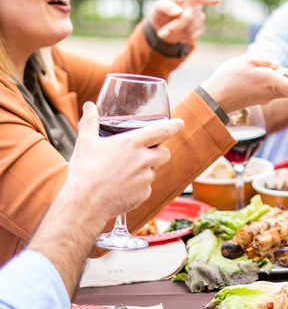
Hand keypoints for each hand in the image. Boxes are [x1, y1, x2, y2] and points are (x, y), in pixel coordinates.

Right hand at [65, 102, 183, 220]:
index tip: (180, 123)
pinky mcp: (145, 193)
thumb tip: (89, 106)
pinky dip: (139, 186)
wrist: (84, 204)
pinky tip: (122, 187)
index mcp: (133, 143)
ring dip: (146, 170)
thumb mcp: (85, 142)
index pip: (163, 130)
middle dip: (158, 152)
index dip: (174, 126)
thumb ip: (90, 121)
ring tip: (124, 172)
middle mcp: (144, 159)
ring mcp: (146, 178)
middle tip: (142, 154)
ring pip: (154, 170)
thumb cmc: (85, 172)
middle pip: (165, 152)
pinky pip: (147, 187)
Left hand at [146, 0, 220, 43]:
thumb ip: (166, 7)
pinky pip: (193, 36)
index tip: (217, 0)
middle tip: (162, 32)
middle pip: (188, 17)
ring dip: (178, 33)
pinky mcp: (201, 29)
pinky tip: (179, 33)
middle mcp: (194, 6)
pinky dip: (183, 38)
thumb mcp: (158, 7)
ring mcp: (199, 17)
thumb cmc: (161, 12)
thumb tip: (179, 11)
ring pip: (191, 29)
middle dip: (175, 26)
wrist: (164, 25)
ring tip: (170, 29)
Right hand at [200, 55, 287, 112]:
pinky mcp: (261, 101)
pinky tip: (267, 77)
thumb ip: (265, 61)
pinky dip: (276, 85)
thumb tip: (278, 66)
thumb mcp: (246, 60)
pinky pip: (275, 92)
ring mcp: (268, 98)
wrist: (215, 99)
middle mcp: (273, 92)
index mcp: (271, 80)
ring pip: (285, 91)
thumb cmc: (229, 77)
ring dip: (287, 82)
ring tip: (280, 71)